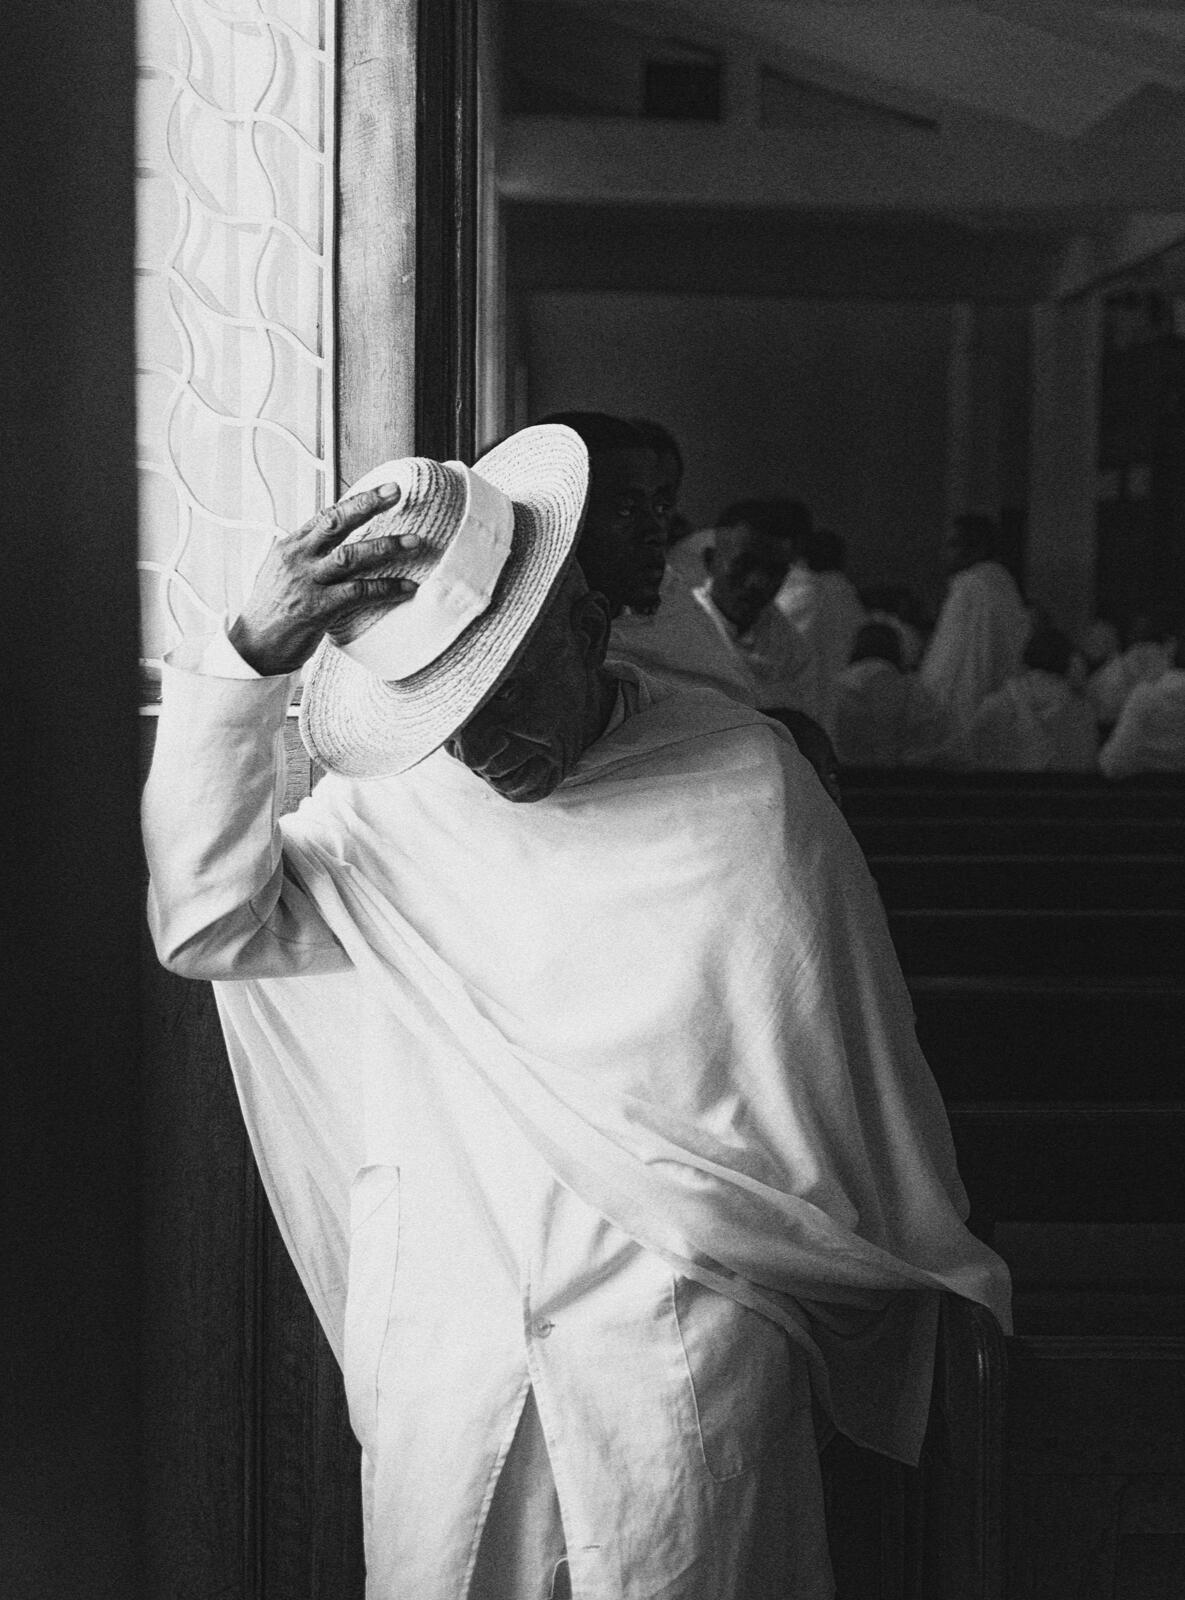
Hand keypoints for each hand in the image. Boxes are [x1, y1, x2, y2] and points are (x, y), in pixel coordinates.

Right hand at [228, 484, 418, 675]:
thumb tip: (333, 541)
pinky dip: (386, 589)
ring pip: (351, 556)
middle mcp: (298, 558)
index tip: (383, 489)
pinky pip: (358, 593)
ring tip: (414, 542)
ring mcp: (307, 582)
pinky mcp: (318, 608)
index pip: (326, 515)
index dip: (357, 500)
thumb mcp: (282, 572)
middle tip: (397, 492)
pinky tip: (407, 587)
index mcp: (290, 547)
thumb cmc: (272, 611)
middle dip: (368, 505)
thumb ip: (307, 554)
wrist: (254, 647)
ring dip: (386, 547)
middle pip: (336, 523)